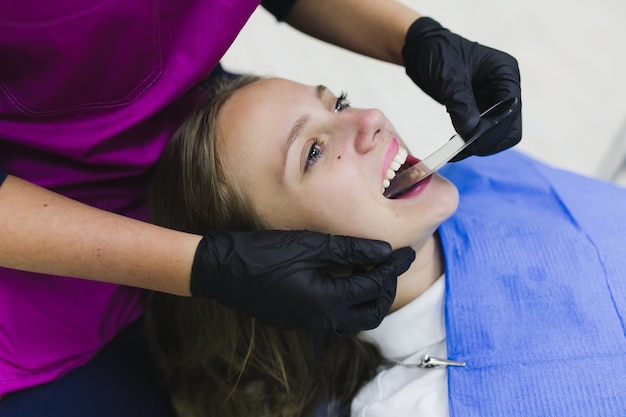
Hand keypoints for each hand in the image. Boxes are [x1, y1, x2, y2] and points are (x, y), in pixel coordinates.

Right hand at [190, 229, 414, 334]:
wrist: (220, 271)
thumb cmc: (262, 254)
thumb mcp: (309, 245)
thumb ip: (351, 251)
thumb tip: (385, 251)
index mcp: (327, 302)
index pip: (374, 287)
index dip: (393, 267)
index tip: (405, 251)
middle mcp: (321, 320)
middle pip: (370, 313)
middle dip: (386, 289)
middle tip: (392, 265)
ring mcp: (308, 323)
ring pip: (354, 320)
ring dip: (369, 300)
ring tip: (373, 273)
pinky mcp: (298, 320)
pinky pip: (335, 319)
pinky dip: (349, 303)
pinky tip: (347, 282)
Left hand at [402, 17, 521, 159]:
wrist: (421, 50)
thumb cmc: (436, 52)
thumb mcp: (448, 76)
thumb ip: (460, 103)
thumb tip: (471, 131)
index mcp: (505, 73)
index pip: (512, 110)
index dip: (495, 129)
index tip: (472, 141)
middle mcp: (504, 87)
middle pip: (509, 126)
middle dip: (489, 140)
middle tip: (464, 150)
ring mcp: (493, 99)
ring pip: (496, 133)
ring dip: (479, 144)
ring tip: (456, 149)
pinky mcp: (479, 108)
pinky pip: (482, 131)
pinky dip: (471, 140)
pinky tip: (455, 143)